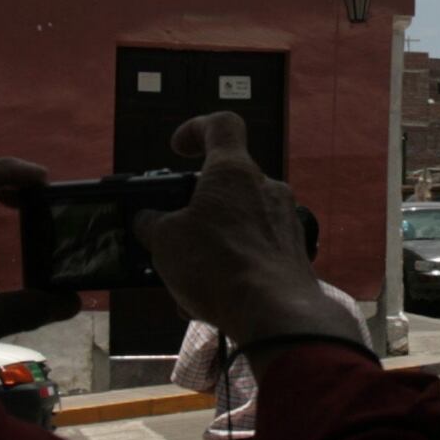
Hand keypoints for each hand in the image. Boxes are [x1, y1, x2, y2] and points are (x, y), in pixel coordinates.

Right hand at [133, 112, 362, 354]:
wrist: (275, 314)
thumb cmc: (219, 267)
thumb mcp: (165, 241)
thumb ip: (153, 224)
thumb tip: (147, 220)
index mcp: (233, 172)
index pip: (221, 125)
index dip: (196, 129)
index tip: (179, 149)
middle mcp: (266, 189)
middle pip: (227, 184)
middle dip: (197, 208)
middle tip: (175, 234)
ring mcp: (284, 221)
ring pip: (238, 223)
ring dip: (210, 245)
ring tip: (186, 281)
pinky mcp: (292, 253)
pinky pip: (254, 252)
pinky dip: (230, 269)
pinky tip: (209, 300)